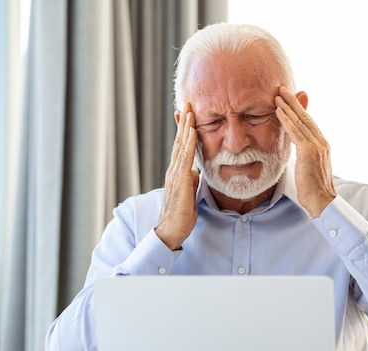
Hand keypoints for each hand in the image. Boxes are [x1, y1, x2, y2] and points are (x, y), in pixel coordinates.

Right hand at [155, 104, 200, 249]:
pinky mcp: (180, 181)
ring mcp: (175, 174)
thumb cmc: (180, 215)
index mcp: (177, 173)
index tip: (189, 114)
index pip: (181, 146)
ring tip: (190, 110)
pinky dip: (189, 143)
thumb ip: (192, 181)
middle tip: (187, 102)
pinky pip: (185, 158)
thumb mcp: (190, 193)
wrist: (171, 231)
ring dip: (186, 127)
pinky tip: (193, 132)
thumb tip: (196, 171)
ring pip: (181, 145)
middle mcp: (174, 170)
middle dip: (184, 121)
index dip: (184, 130)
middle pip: (179, 140)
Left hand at [275, 86, 335, 217]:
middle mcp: (321, 142)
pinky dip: (286, 120)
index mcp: (322, 145)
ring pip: (300, 121)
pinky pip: (295, 132)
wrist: (322, 201)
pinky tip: (278, 111)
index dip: (299, 110)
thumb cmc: (313, 189)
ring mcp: (316, 146)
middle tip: (282, 89)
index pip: (309, 123)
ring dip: (287, 107)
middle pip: (306, 117)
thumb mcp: (307, 168)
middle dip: (294, 102)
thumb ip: (303, 156)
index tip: (289, 99)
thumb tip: (296, 150)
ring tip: (277, 95)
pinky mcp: (308, 151)